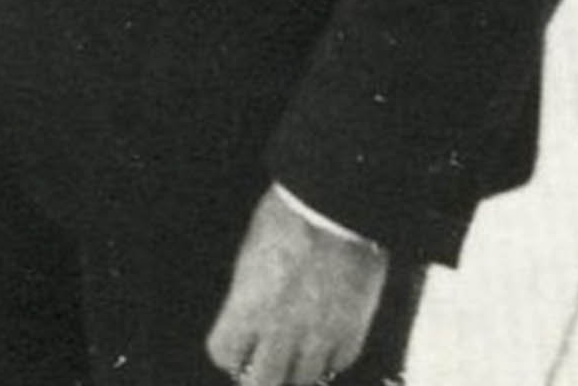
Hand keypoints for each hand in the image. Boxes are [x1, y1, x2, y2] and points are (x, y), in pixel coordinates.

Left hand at [204, 187, 386, 385]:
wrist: (337, 208)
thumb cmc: (288, 219)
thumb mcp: (250, 257)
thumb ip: (247, 297)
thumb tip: (247, 318)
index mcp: (248, 308)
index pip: (224, 353)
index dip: (228, 352)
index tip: (234, 347)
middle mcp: (281, 330)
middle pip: (264, 381)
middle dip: (260, 373)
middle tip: (265, 361)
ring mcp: (320, 335)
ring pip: (305, 378)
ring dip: (298, 368)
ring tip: (297, 353)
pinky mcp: (353, 331)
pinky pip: (340, 363)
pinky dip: (331, 358)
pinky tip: (326, 343)